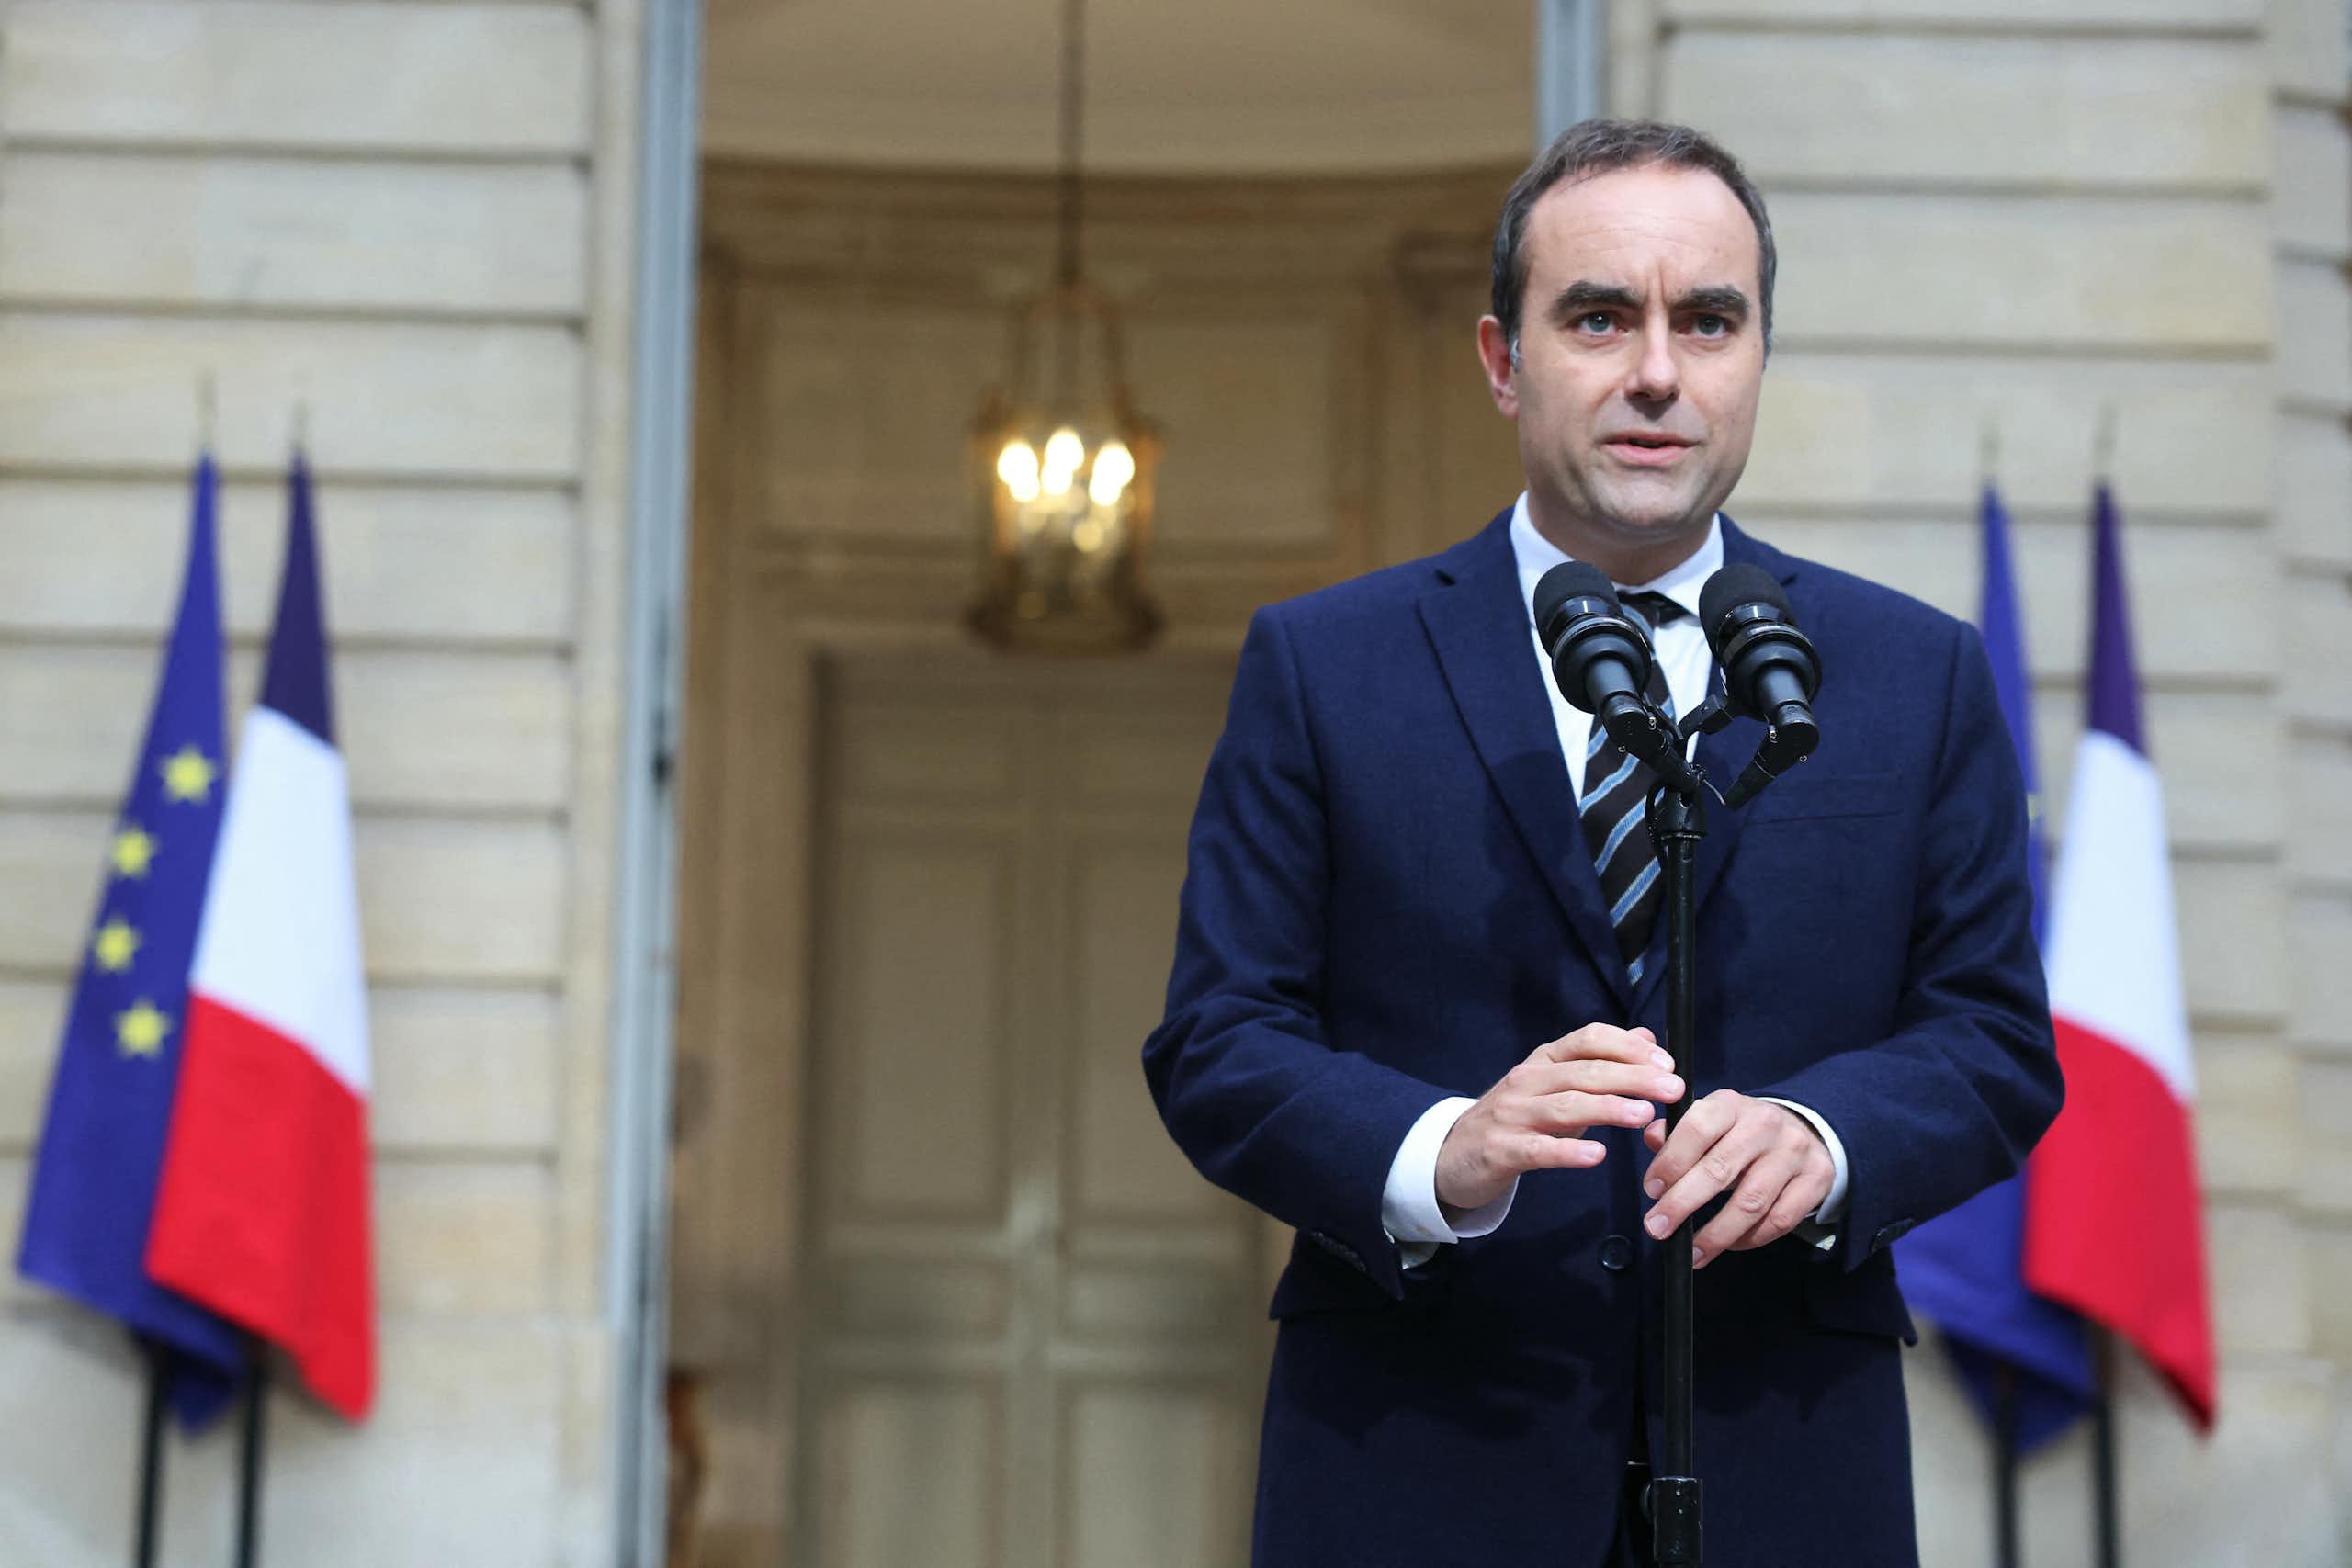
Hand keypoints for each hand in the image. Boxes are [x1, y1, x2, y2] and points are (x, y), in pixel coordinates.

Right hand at [1435, 1025, 1684, 1213]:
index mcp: (1544, 1061)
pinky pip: (1538, 1149)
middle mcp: (1527, 1080)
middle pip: (1585, 1072)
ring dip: (1608, 1108)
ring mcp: (1511, 1114)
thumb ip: (1601, 1063)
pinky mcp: (1501, 1150)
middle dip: (1633, 1078)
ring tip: (1645, 1116)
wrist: (1452, 1155)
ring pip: (1565, 1106)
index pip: (1589, 1039)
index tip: (1668, 1064)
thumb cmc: (1516, 1119)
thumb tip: (1650, 1038)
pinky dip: (1567, 1150)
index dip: (1629, 1048)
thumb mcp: (1555, 1084)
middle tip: (1673, 1089)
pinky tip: (1596, 1154)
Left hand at [1640, 1091, 1833, 1265]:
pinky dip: (1750, 1239)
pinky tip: (1728, 1245)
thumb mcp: (1710, 1121)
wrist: (1803, 1131)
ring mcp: (1794, 1153)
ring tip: (1692, 1253)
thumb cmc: (1739, 1132)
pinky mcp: (1816, 1180)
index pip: (1697, 1128)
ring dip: (1716, 1234)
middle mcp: (1764, 1125)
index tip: (1652, 1190)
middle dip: (1682, 1204)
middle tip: (1657, 1228)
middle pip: (1720, 1170)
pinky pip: (1780, 1220)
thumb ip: (1678, 1132)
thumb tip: (1652, 1138)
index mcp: (1730, 1105)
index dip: (1671, 1162)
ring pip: (1751, 1202)